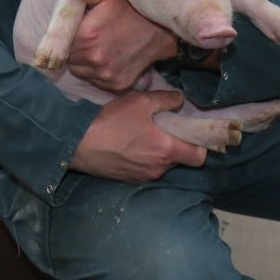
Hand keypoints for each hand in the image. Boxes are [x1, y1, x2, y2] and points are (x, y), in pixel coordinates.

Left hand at [54, 0, 177, 92]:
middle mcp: (96, 59)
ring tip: (101, 45)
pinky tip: (110, 56)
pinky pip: (96, 81)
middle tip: (91, 35)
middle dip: (75, 48)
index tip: (81, 27)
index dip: (68, 35)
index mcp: (88, 36)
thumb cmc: (132, 7)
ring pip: (81, 71)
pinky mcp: (117, 85)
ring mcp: (107, 75)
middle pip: (69, 59)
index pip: (61, 42)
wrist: (163, 28)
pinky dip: (98, 71)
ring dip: (85, 61)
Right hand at [69, 90, 208, 180]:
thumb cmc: (112, 121)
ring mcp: (143, 176)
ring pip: (161, 164)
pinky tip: (128, 146)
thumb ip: (166, 99)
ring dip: (157, 152)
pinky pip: (144, 169)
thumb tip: (180, 99)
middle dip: (175, 145)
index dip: (200, 146)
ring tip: (141, 135)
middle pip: (179, 159)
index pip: (199, 157)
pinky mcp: (128, 180)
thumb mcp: (141, 101)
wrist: (79, 143)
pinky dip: (142, 159)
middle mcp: (159, 168)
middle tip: (162, 128)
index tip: (191, 133)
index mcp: (167, 150)